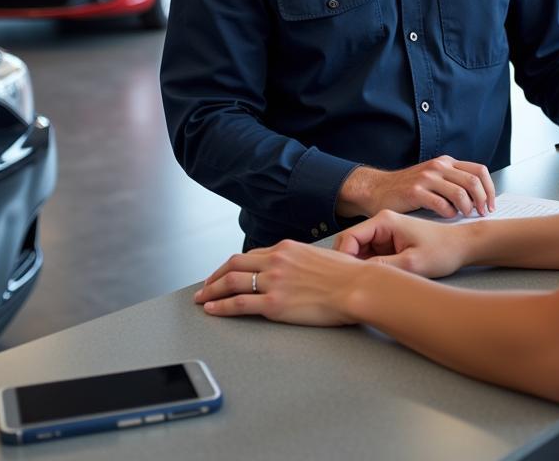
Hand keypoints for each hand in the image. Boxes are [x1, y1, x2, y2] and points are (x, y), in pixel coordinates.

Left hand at [194, 242, 362, 325]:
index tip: (225, 272)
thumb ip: (304, 261)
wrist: (357, 286)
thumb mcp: (321, 256)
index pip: (251, 254)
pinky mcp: (275, 304)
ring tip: (201, 299)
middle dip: (214, 276)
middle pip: (233, 264)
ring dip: (211, 290)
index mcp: (287, 248)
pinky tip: (212, 310)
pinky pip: (239, 304)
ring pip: (230, 282)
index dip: (233, 265)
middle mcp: (276, 260)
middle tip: (205, 285)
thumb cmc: (348, 274)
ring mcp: (274, 281)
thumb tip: (300, 270)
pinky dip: (221, 307)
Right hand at [334, 210, 470, 277]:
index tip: (349, 280)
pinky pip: (371, 257)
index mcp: (384, 221)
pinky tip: (378, 282)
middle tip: (357, 286)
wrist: (461, 247)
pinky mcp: (390, 244)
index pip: (348, 237)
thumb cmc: (442, 251)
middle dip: (350, 264)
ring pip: (360, 253)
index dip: (343, 259)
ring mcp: (385, 234)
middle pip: (351, 244)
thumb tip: (356, 276)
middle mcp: (381, 223)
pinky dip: (371, 269)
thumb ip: (382, 267)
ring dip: (361, 268)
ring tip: (369, 286)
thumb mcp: (412, 263)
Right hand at [337, 156, 495, 219]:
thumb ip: (452, 182)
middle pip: (473, 182)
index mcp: (446, 162)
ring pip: (460, 193)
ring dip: (467, 209)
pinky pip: (441, 204)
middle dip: (483, 201)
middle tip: (482, 213)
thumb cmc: (407, 188)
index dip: (490, 188)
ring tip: (465, 216)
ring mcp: (427, 178)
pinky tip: (447, 217)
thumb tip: (479, 199)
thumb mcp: (433, 178)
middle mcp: (438, 166)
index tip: (491, 204)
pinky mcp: (415, 191)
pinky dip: (449, 213)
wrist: (377, 189)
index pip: (479, 170)